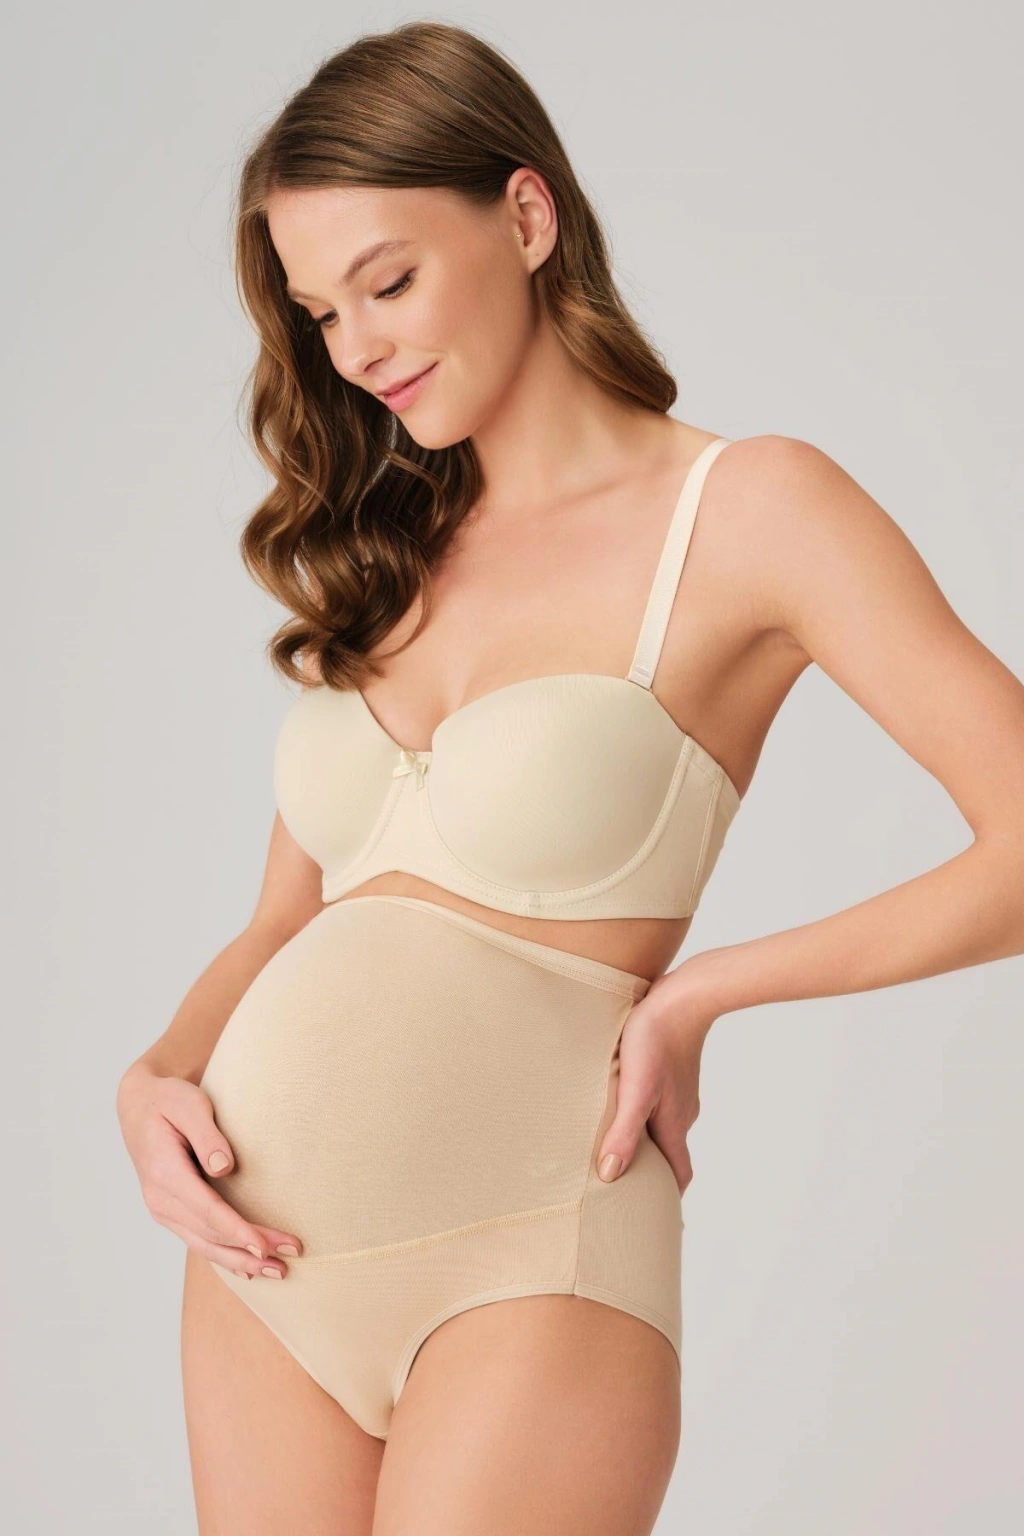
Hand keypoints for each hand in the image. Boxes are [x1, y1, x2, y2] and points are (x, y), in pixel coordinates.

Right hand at [116, 1062, 302, 1278]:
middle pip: (210, 1234)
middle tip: (287, 1263)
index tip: (265, 1246)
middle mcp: (159, 1199)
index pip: (207, 1211)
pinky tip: (249, 1267)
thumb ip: (208, 1135)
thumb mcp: (189, 1104)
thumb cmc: (169, 1100)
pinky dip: (225, 1254)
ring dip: (240, 1261)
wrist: (139, 1106)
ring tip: (278, 1272)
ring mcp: (163, 1209)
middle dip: (250, 1251)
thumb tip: (225, 1168)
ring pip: (204, 1244)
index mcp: (164, 1173)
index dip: (237, 1231)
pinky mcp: (171, 1212)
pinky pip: (199, 1239)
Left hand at [595, 958, 719, 1196]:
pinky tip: (622, 1103)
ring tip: (615, 1144)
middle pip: (669, 1152)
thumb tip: (610, 1176)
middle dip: (652, 1171)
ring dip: (645, 1139)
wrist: (684, 996)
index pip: (678, 1175)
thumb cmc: (656, 1040)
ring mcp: (678, 1091)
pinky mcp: (671, 1070)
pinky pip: (659, 1102)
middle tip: (626, 1185)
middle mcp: (681, 1112)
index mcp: (674, 1125)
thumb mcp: (635, 1090)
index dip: (666, 1198)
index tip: (654, 1216)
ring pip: (663, 1125)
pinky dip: (643, 1113)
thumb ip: (623, 1132)